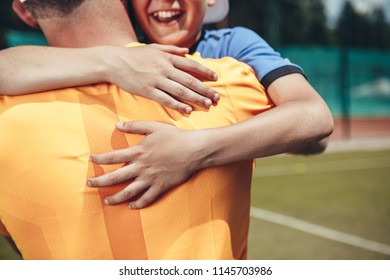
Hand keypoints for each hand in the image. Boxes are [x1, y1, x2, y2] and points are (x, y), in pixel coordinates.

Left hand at [87, 121, 208, 208]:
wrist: (193, 150)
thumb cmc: (174, 137)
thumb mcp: (153, 126)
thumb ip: (134, 126)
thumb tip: (117, 125)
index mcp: (138, 152)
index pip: (112, 157)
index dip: (99, 159)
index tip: (91, 160)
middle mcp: (141, 167)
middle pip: (115, 177)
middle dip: (99, 182)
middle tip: (89, 184)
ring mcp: (150, 179)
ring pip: (128, 192)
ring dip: (115, 198)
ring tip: (106, 202)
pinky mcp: (161, 186)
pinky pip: (147, 198)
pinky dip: (138, 204)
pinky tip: (131, 207)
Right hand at [106, 44, 219, 113]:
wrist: (114, 62)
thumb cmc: (135, 55)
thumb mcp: (154, 48)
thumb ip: (171, 49)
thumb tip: (187, 51)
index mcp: (167, 57)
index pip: (191, 65)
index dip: (205, 72)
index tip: (216, 78)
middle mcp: (164, 68)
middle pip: (190, 80)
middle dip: (205, 89)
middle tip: (216, 97)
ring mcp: (156, 80)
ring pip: (181, 90)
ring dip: (196, 98)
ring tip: (207, 104)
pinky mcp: (148, 90)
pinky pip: (166, 99)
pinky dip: (178, 105)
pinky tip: (187, 110)